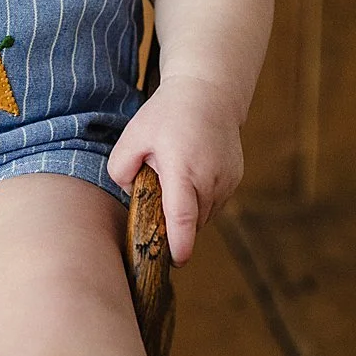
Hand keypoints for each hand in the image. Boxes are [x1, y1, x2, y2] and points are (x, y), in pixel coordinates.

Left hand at [107, 74, 244, 264]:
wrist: (209, 93)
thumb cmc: (166, 114)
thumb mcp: (133, 136)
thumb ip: (120, 170)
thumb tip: (129, 194)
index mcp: (183, 168)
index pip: (183, 216)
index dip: (179, 244)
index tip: (176, 262)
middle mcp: (210, 178)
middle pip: (191, 222)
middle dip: (173, 225)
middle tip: (156, 203)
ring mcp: (227, 180)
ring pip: (204, 215)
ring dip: (187, 211)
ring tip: (174, 180)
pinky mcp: (235, 179)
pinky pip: (214, 203)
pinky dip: (199, 200)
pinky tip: (189, 177)